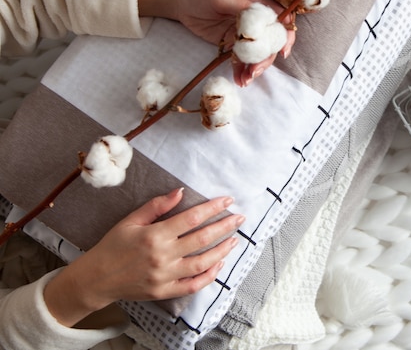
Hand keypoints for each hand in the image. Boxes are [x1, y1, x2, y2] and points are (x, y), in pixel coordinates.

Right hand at [43, 189, 243, 326]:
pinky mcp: (165, 291)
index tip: (228, 201)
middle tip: (240, 218)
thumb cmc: (113, 245)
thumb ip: (157, 206)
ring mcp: (165, 276)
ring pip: (203, 263)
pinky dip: (209, 275)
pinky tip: (219, 264)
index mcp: (155, 235)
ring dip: (222, 250)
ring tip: (234, 240)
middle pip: (202, 239)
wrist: (97, 278)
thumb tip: (180, 191)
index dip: (212, 208)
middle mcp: (163, 256)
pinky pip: (193, 285)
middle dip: (225, 226)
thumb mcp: (131, 220)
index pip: (191, 218)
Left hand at [137, 0, 295, 86]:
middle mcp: (256, 21)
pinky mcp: (233, 46)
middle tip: (254, 71)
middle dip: (266, 59)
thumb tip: (266, 18)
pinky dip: (242, 71)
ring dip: (255, 68)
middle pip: (271, 43)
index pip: (280, 21)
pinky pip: (242, 60)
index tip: (282, 51)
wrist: (180, 1)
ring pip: (258, 54)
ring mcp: (245, 35)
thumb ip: (244, 8)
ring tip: (245, 80)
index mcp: (258, 5)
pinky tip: (239, 80)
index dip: (285, 36)